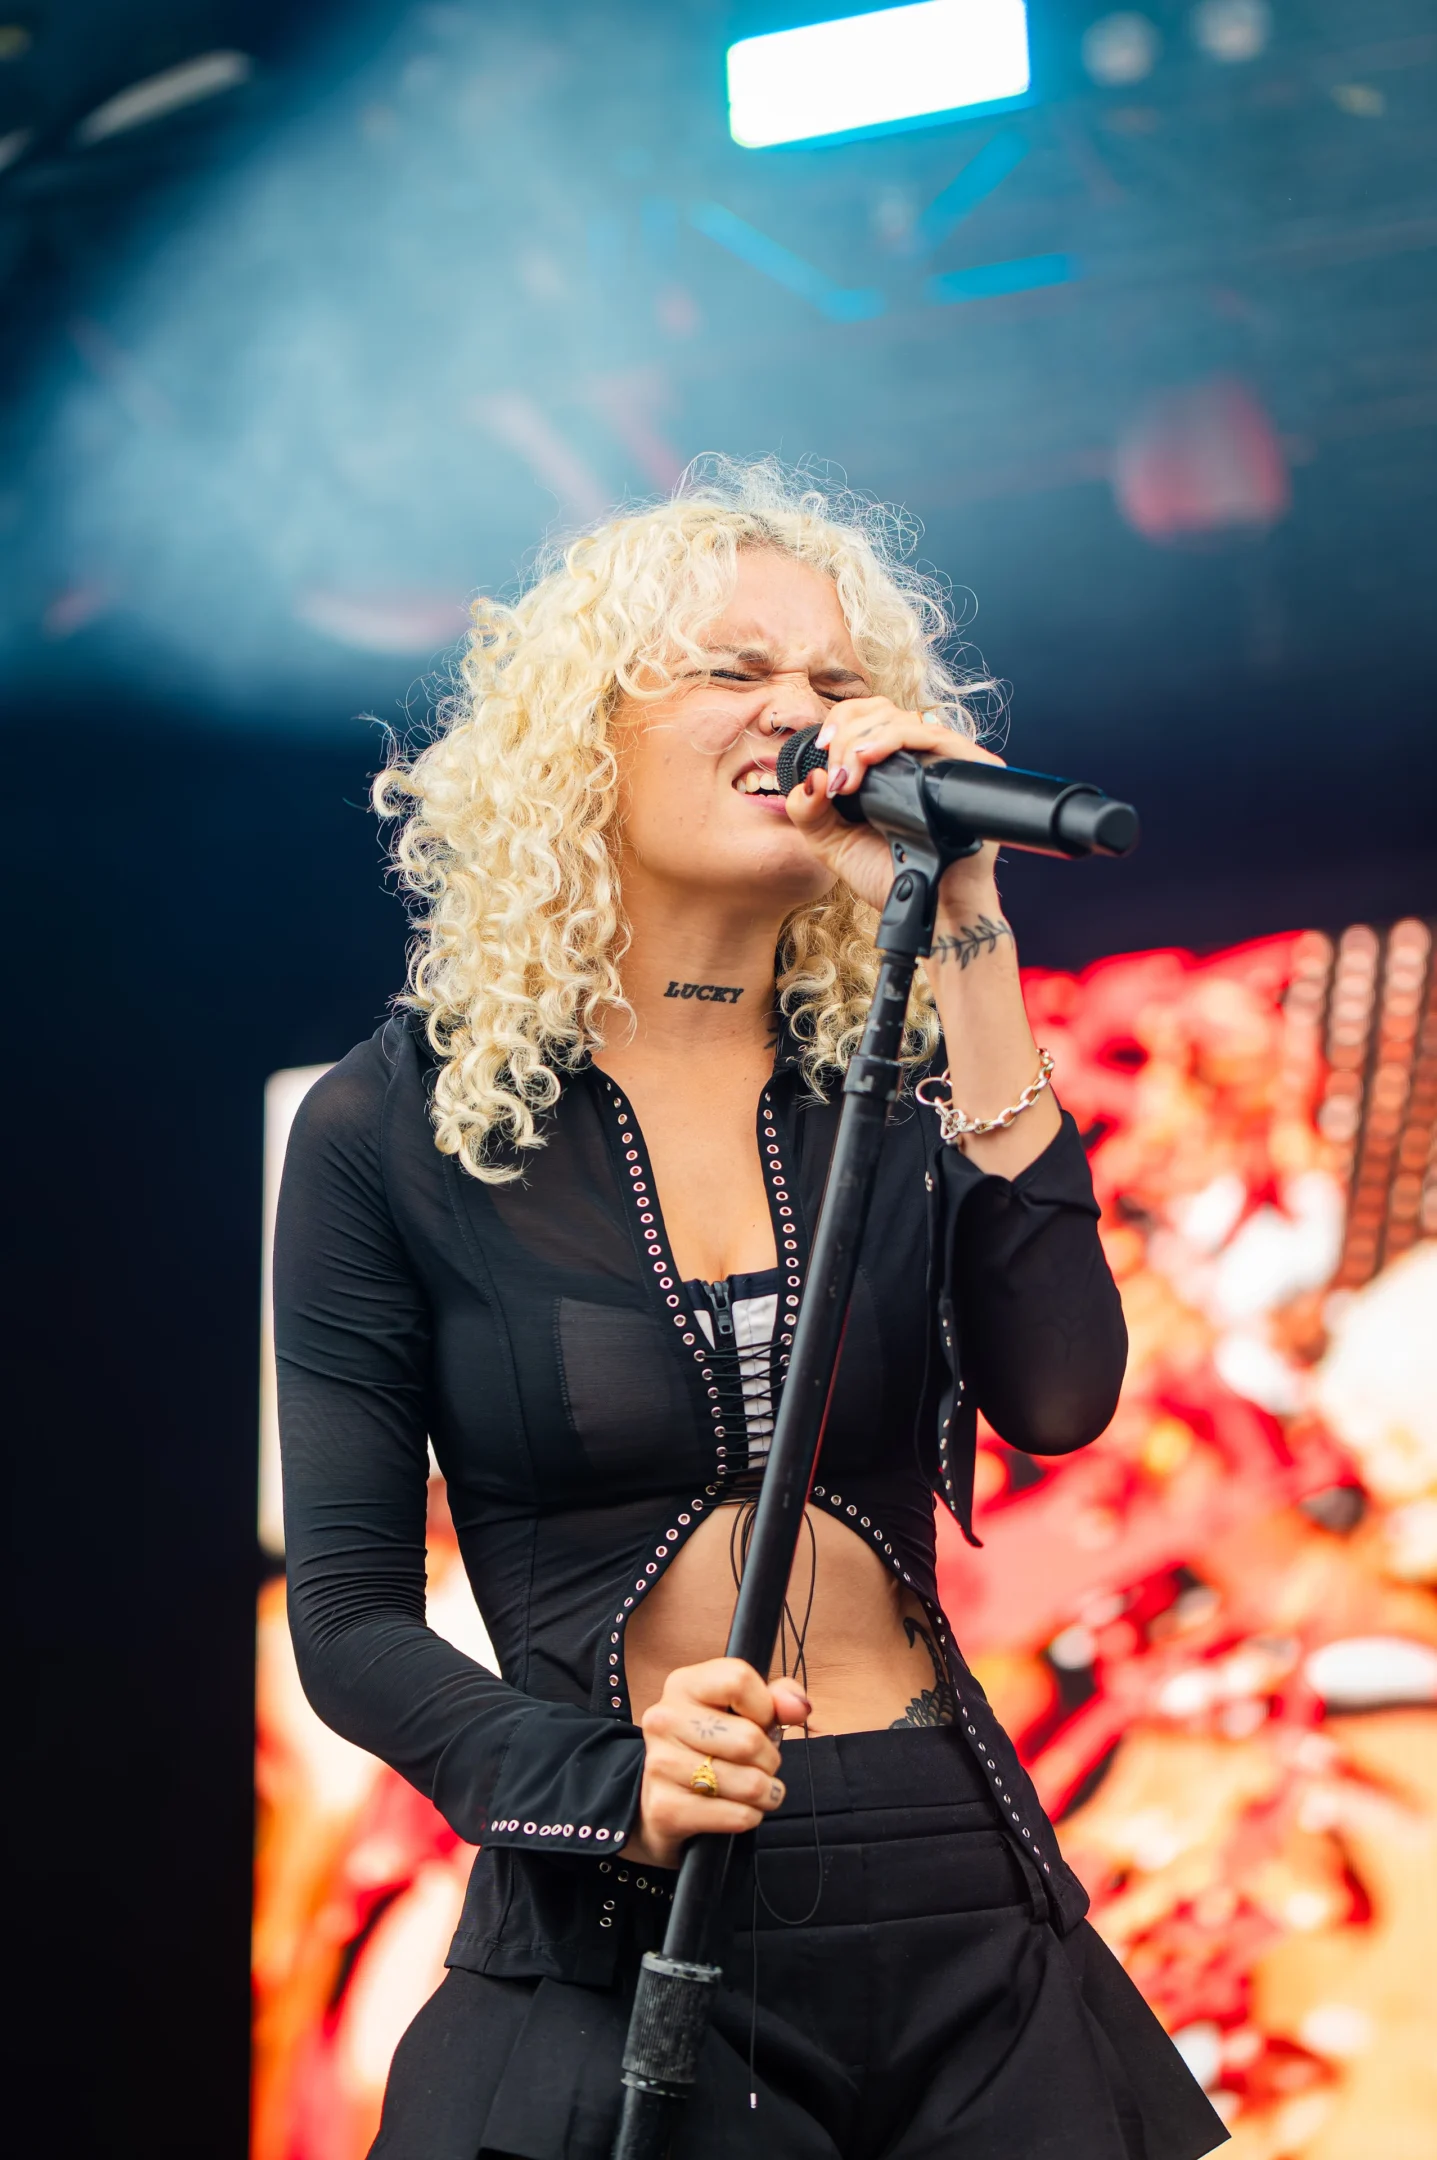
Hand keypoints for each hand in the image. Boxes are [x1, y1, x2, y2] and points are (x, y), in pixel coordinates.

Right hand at [626, 1657, 809, 1869]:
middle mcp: (664, 1719)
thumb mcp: (743, 1712)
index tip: (760, 1723)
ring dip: (764, 1792)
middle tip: (760, 1764)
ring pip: (748, 1783)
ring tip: (755, 1789)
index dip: (764, 1707)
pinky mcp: (666, 1808)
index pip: (739, 1680)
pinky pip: (737, 1815)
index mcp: (683, 1685)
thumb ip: (777, 1699)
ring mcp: (660, 1764)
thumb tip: (798, 1706)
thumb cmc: (710, 1749)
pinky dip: (749, 1816)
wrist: (666, 1802)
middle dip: (769, 1759)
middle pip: (748, 1739)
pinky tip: (737, 1809)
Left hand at [782, 697, 1005, 914]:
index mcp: (891, 767)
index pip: (870, 716)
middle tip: (837, 778)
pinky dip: (897, 738)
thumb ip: (808, 811)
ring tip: (848, 776)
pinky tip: (870, 758)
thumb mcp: (833, 843)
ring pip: (905, 718)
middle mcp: (921, 758)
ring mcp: (947, 761)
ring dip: (865, 739)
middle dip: (847, 735)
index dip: (843, 721)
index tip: (824, 748)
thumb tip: (811, 777)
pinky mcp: (972, 768)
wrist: (927, 908)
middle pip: (883, 710)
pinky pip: (936, 734)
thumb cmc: (888, 877)